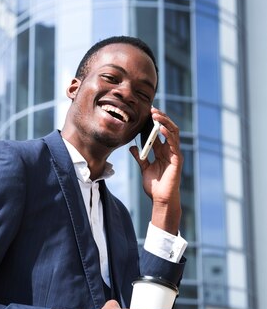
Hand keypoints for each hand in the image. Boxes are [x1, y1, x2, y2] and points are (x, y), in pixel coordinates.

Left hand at [130, 107, 182, 233]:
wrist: (160, 198)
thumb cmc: (154, 186)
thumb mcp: (144, 168)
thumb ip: (139, 157)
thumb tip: (132, 148)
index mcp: (162, 151)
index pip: (160, 132)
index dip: (154, 122)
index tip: (147, 112)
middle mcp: (169, 150)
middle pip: (168, 129)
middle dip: (161, 118)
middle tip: (152, 109)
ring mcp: (174, 154)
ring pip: (172, 133)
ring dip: (164, 122)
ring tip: (156, 114)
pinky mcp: (177, 159)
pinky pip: (173, 144)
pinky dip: (168, 134)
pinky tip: (161, 127)